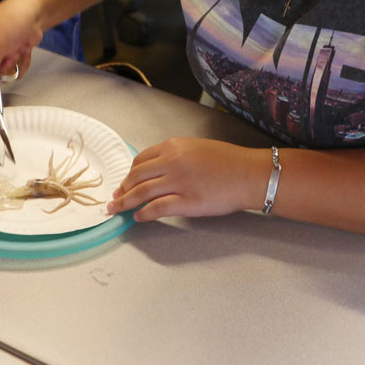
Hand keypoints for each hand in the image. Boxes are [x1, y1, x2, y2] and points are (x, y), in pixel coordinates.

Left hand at [106, 138, 263, 220]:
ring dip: (125, 202)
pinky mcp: (186, 202)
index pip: (141, 160)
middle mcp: (171, 162)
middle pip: (136, 177)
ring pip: (141, 193)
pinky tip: (138, 217)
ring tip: (117, 209)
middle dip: (122, 189)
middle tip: (115, 198)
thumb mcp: (196, 148)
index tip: (125, 182)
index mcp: (173, 147)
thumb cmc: (228, 161)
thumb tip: (157, 171)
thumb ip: (175, 156)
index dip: (129, 173)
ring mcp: (177, 182)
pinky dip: (143, 214)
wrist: (249, 174)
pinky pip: (156, 209)